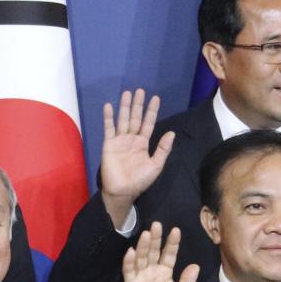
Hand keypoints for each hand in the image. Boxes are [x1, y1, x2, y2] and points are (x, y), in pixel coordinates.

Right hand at [99, 89, 174, 228]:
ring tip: (127, 93)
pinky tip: (108, 106)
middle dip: (138, 105)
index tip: (155, 98)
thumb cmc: (140, 180)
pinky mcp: (109, 144)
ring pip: (123, 119)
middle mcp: (131, 139)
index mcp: (143, 143)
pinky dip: (108, 117)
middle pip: (135, 118)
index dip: (152, 111)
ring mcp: (120, 140)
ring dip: (124, 107)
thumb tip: (172, 133)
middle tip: (140, 90)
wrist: (122, 190)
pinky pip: (109, 128)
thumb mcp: (156, 165)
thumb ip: (163, 149)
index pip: (148, 123)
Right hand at [120, 225, 199, 281]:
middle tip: (157, 224)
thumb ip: (187, 281)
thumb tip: (196, 265)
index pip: (169, 254)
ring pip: (142, 258)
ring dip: (143, 246)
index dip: (172, 243)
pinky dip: (129, 262)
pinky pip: (129, 271)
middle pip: (154, 251)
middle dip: (156, 238)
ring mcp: (141, 276)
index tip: (175, 230)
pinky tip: (130, 252)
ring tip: (146, 234)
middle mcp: (153, 270)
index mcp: (165, 272)